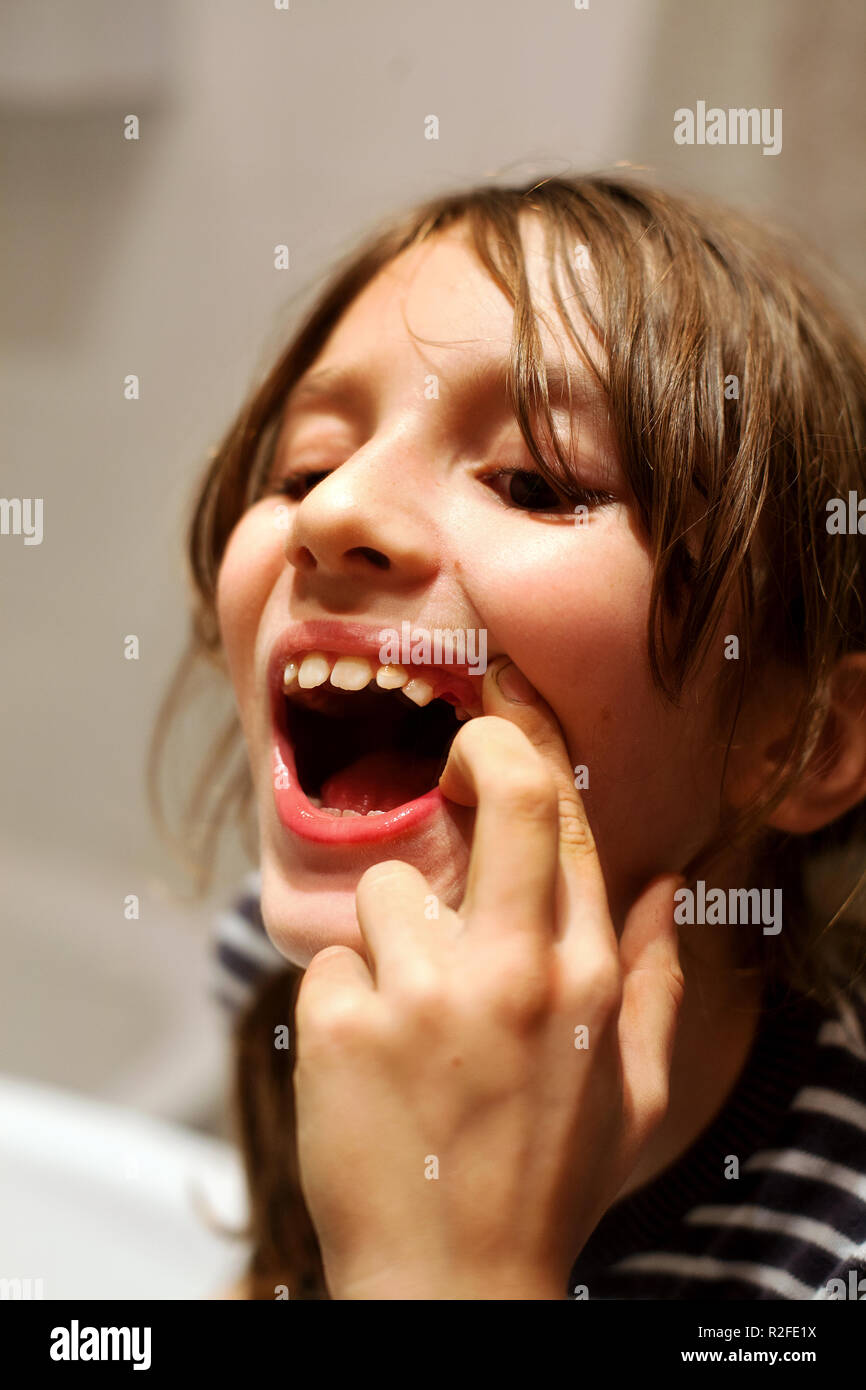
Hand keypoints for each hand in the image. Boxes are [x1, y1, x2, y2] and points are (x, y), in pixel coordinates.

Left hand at [293, 656, 684, 1299]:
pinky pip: (329, 965)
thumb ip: (652, 981)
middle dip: (477, 749)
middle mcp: (515, 971)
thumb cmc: (544, 1184)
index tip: (501, 702)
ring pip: (388, 890)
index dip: (533, 741)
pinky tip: (368, 1064)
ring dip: (390, 942)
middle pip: (507, 792)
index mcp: (586, 978)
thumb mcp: (632, 1095)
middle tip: (453, 762)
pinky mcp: (345, 1024)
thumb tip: (664, 884)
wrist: (451, 1287)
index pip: (571, 818)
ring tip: (408, 1020)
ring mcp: (426, 994)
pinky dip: (342, 1004)